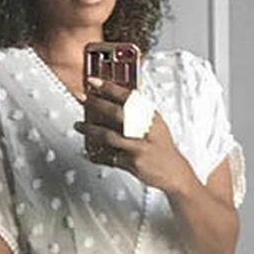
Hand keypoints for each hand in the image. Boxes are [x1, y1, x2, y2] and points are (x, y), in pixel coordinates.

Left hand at [73, 76, 194, 195]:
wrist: (174, 172)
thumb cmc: (162, 148)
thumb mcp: (156, 125)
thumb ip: (139, 113)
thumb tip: (117, 101)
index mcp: (151, 117)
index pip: (128, 96)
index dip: (109, 87)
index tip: (94, 81)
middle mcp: (145, 130)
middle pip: (116, 113)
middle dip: (95, 104)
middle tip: (82, 99)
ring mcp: (139, 147)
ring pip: (109, 136)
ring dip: (90, 130)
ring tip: (79, 126)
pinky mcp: (133, 163)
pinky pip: (110, 158)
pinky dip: (97, 156)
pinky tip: (88, 153)